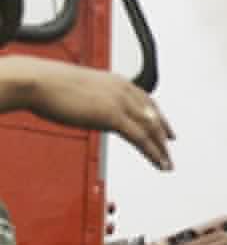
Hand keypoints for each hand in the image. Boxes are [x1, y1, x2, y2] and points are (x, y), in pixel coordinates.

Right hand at [0, 56, 173, 168]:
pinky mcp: (113, 116)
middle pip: (153, 116)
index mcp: (118, 82)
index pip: (147, 101)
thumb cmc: (51, 85)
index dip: (159, 116)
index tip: (166, 128)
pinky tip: (157, 162)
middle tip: (170, 149)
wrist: (39, 81)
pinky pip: (140, 138)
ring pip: (151, 129)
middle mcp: (124, 91)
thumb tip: (96, 110)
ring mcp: (120, 103)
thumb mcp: (83, 90)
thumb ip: (96, 99)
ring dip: (161, 148)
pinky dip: (152, 152)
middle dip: (164, 134)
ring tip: (167, 163)